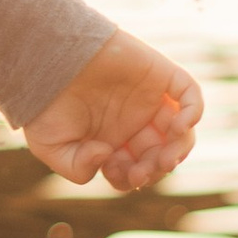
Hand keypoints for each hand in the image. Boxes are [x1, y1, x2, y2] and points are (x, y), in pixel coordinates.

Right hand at [21, 29, 202, 192]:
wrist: (47, 58)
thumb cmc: (44, 101)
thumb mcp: (51, 148)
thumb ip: (76, 169)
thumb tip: (106, 157)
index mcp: (112, 141)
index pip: (137, 169)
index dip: (133, 179)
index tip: (121, 174)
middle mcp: (133, 121)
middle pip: (162, 154)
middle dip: (156, 169)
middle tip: (143, 170)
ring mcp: (149, 98)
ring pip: (181, 131)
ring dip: (179, 148)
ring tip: (166, 156)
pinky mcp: (159, 74)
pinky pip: (189, 94)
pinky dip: (193, 111)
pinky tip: (180, 127)